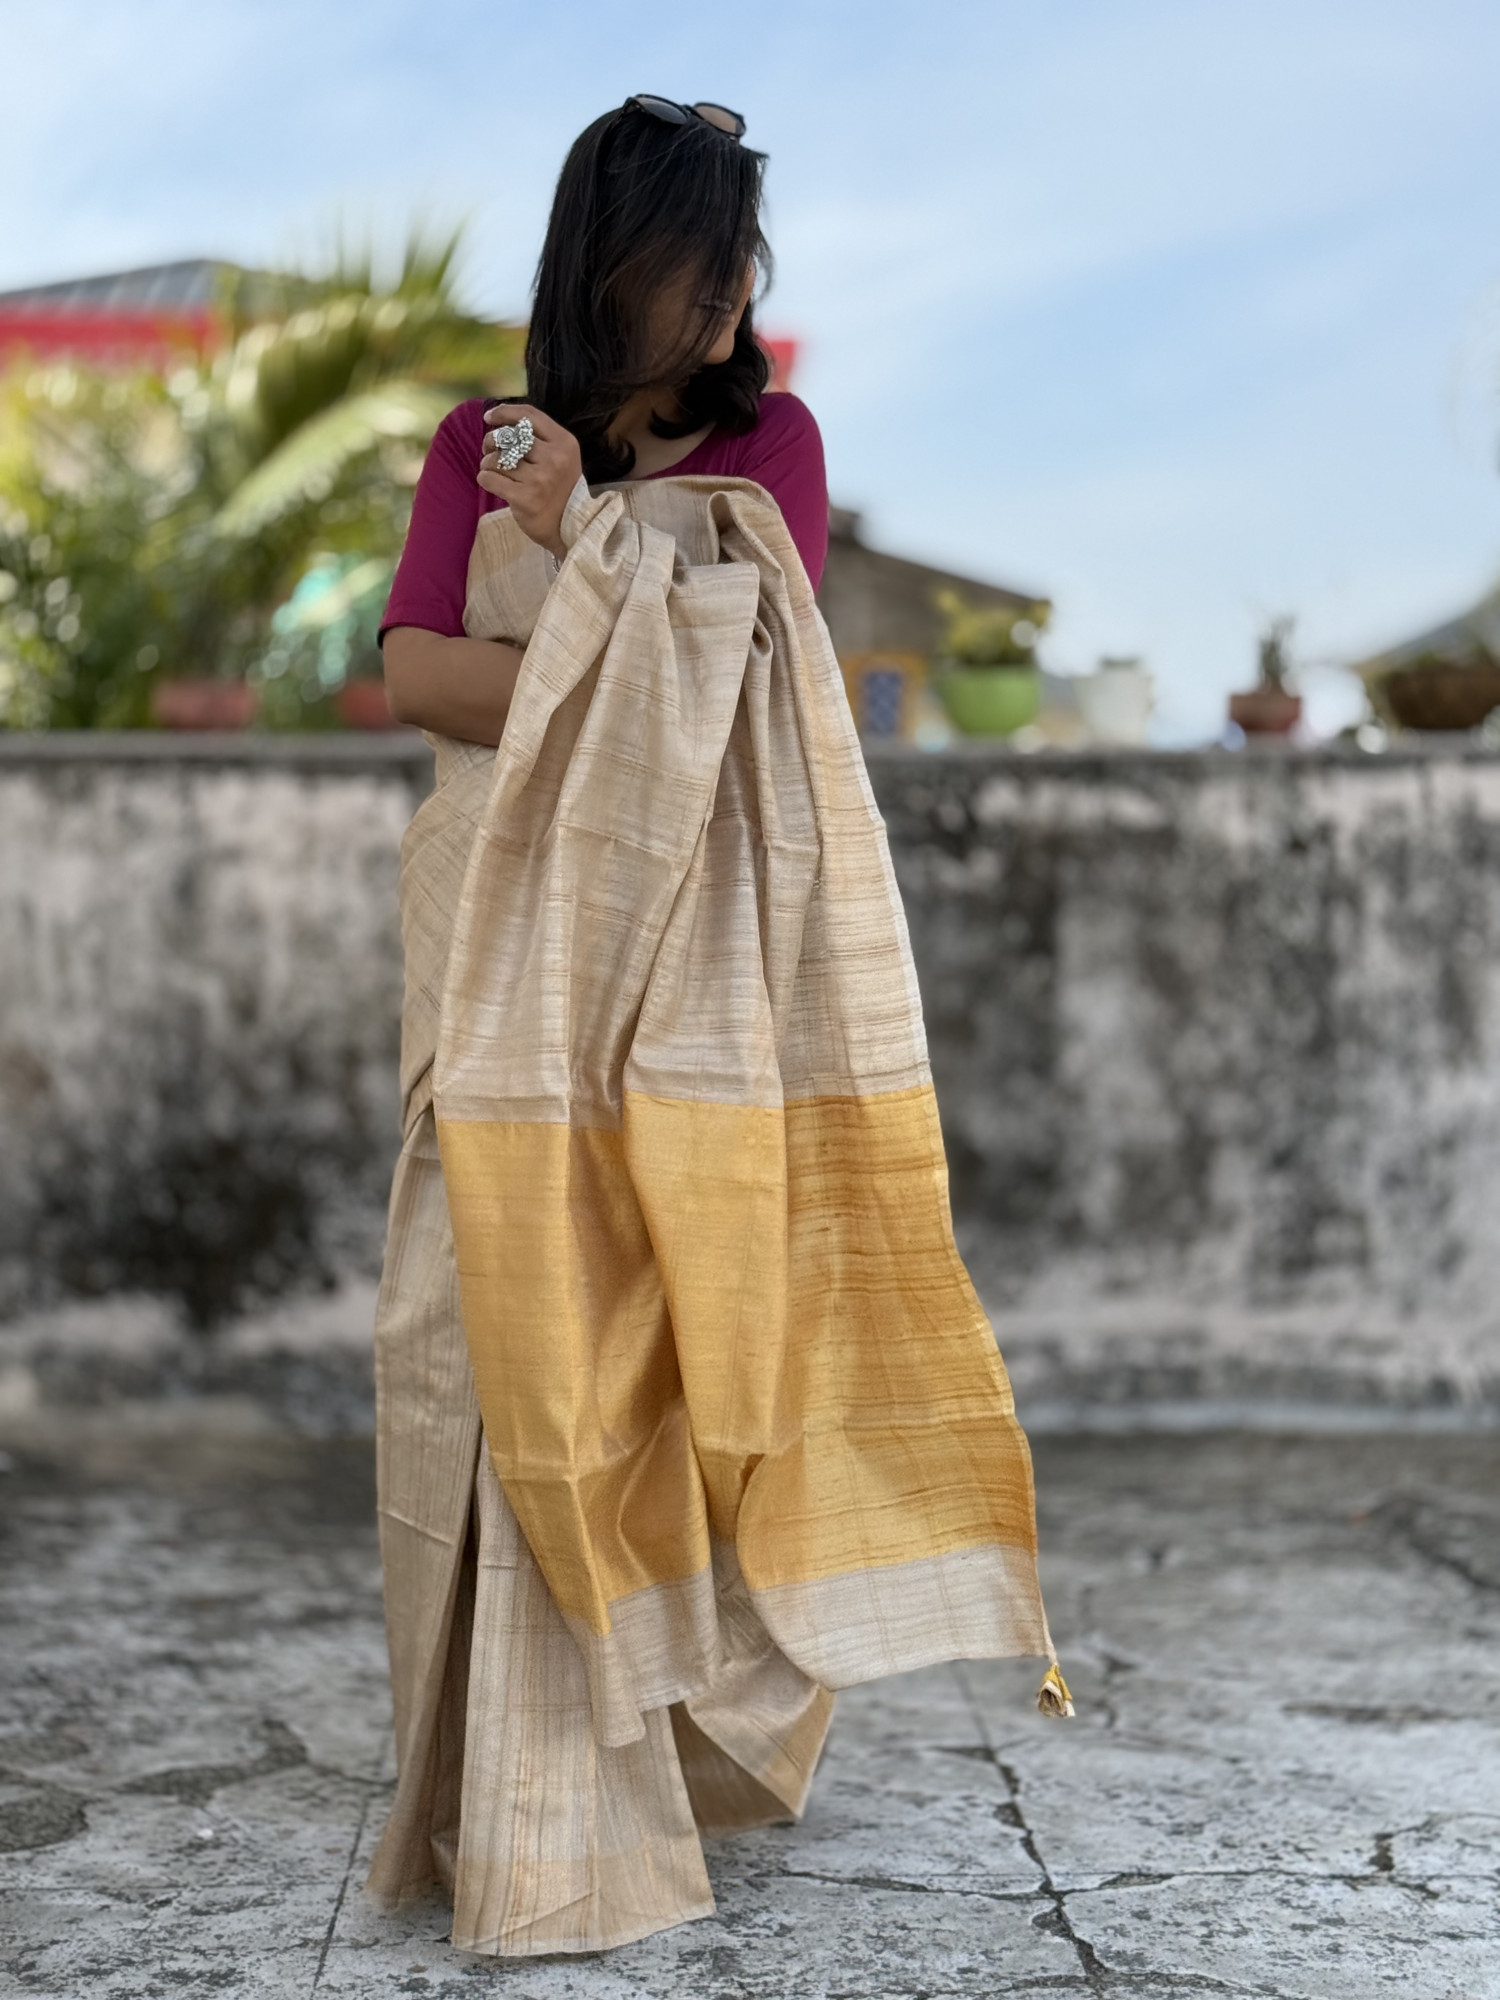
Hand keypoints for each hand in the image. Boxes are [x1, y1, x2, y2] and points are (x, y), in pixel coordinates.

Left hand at [478, 404, 581, 560]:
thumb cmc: (560, 488)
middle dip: (491, 441)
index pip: (528, 416)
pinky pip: (490, 478)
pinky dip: (484, 478)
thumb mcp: (561, 457)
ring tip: (492, 469)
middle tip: (489, 450)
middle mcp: (554, 458)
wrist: (571, 527)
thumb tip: (499, 420)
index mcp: (564, 442)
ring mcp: (540, 480)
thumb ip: (539, 437)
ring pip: (497, 459)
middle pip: (509, 436)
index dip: (504, 412)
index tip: (489, 416)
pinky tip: (490, 481)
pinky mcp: (526, 499)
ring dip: (487, 462)